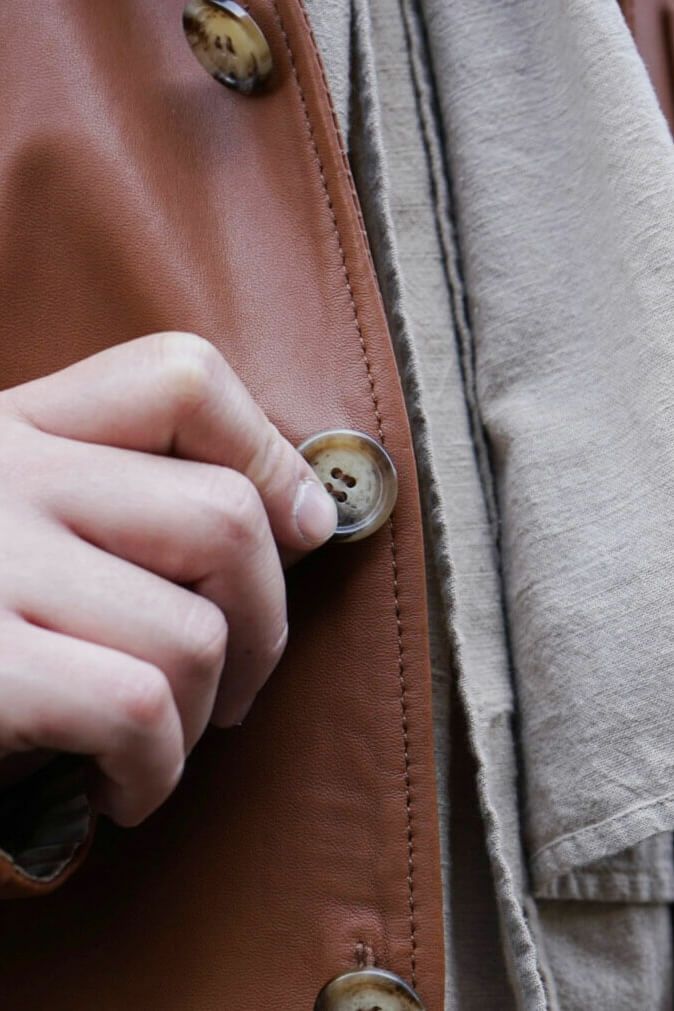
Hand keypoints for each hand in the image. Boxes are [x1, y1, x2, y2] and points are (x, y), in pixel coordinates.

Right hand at [0, 332, 336, 825]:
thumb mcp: (14, 530)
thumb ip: (113, 506)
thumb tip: (290, 520)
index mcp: (15, 432)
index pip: (180, 376)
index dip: (268, 449)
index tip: (299, 525)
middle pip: (222, 518)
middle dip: (269, 619)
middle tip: (243, 681)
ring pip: (194, 632)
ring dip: (207, 715)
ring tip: (161, 748)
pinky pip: (136, 709)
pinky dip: (157, 770)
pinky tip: (122, 790)